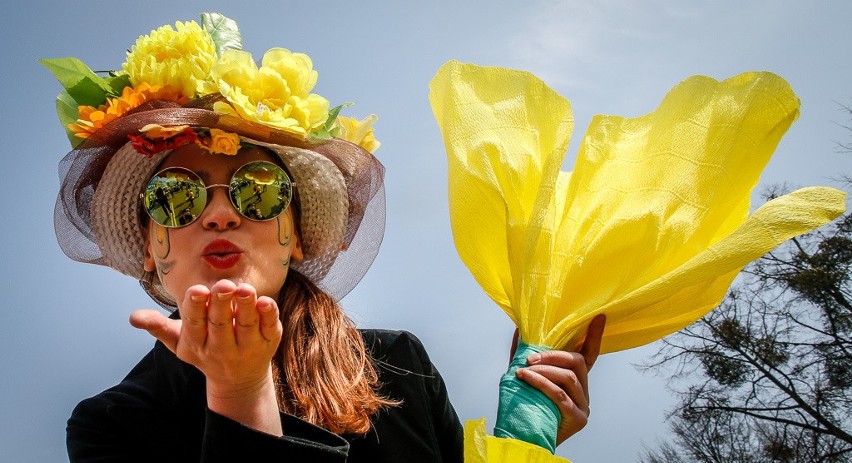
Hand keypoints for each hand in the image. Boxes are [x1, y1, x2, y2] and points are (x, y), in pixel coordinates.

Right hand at [130, 280, 283, 434]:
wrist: (238, 380)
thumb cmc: (204, 349)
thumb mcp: (179, 341)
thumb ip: (158, 327)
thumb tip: (132, 317)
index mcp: (197, 344)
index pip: (194, 325)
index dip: (195, 308)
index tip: (197, 290)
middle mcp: (222, 347)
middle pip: (221, 324)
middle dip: (221, 304)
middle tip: (224, 285)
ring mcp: (247, 346)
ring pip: (247, 325)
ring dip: (246, 307)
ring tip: (245, 288)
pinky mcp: (268, 342)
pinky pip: (270, 328)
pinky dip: (269, 315)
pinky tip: (266, 300)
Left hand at [513, 314, 605, 446]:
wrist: (526, 437)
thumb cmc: (529, 405)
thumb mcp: (528, 377)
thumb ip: (526, 356)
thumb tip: (520, 329)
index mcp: (577, 380)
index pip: (589, 354)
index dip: (594, 336)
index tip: (598, 317)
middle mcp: (584, 391)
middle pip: (577, 362)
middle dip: (553, 356)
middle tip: (530, 359)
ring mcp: (583, 406)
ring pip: (568, 378)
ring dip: (543, 371)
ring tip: (523, 371)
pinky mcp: (578, 418)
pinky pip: (560, 395)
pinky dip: (542, 384)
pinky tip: (526, 379)